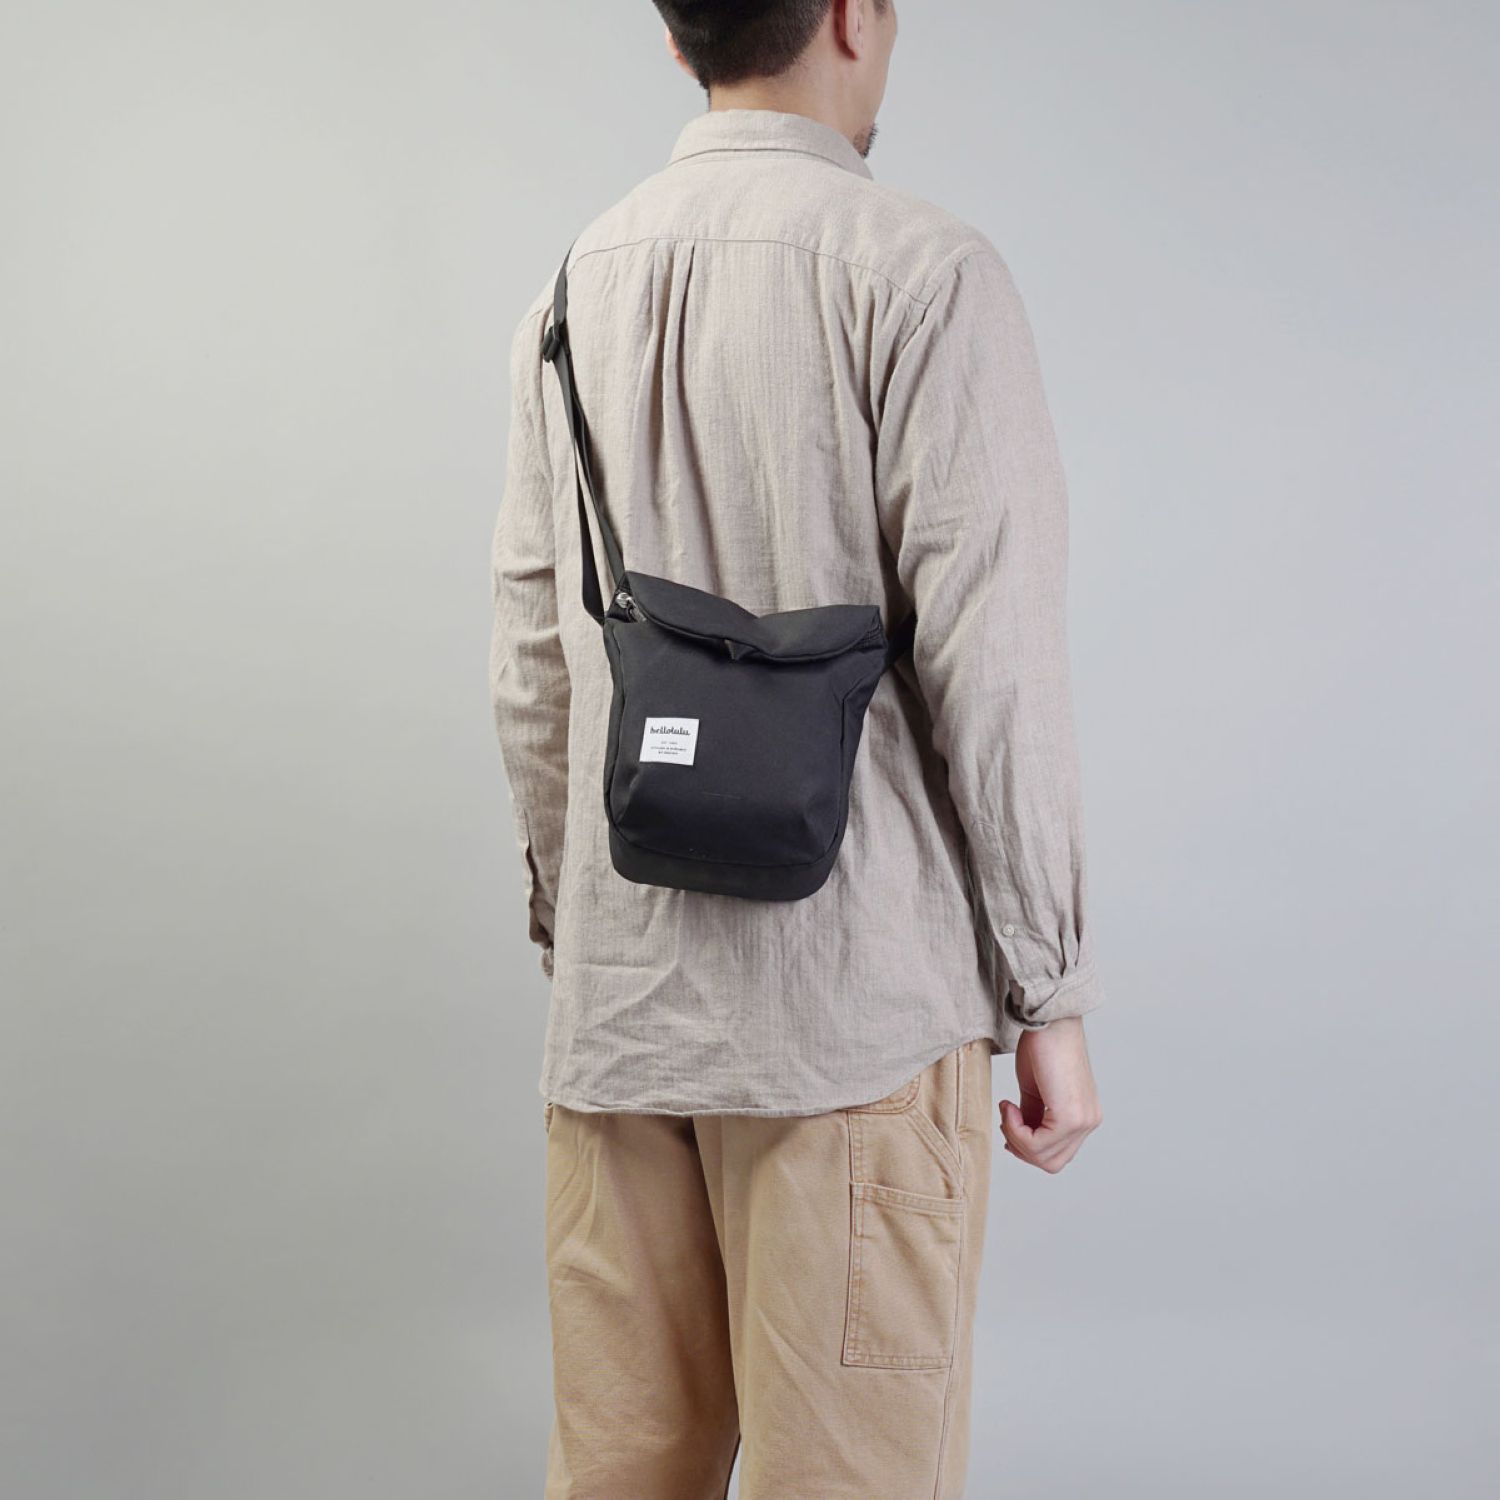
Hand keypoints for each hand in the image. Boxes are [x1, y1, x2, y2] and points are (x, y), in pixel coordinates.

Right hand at [998, 1017, 1101, 1172]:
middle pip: (1051, 1163)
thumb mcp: (1034, 1090)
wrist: (1049, 1020)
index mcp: (1084, 1116)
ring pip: (1044, 1157)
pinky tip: (1009, 1105)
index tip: (1008, 1122)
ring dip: (1016, 1137)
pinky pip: (1037, 1143)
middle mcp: (1089, 1121)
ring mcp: (1083, 1120)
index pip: (1056, 1154)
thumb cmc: (1043, 1044)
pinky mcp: (1070, 1116)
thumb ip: (1033, 1116)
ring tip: (1007, 1108)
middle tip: (1006, 1118)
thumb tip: (1019, 1138)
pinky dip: (1016, 1130)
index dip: (1027, 1147)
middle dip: (1021, 1147)